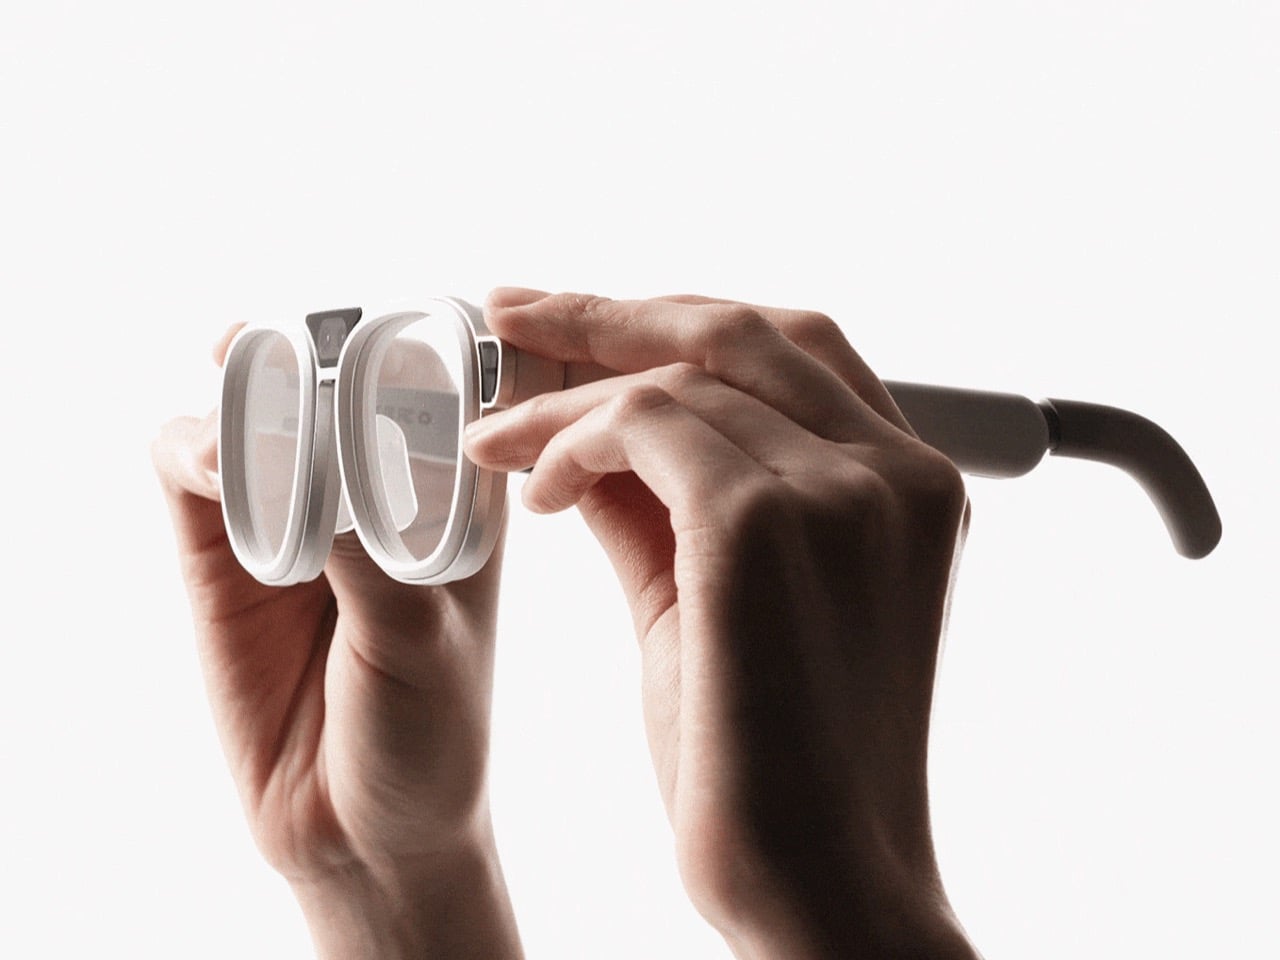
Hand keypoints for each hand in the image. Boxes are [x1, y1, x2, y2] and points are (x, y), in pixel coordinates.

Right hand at [152, 326, 521, 959]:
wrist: (359, 827)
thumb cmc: (428, 730)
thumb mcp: (423, 635)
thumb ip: (369, 550)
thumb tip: (303, 465)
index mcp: (455, 498)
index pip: (456, 389)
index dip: (450, 339)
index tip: (451, 308)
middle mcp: (373, 490)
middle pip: (344, 376)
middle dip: (329, 344)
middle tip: (315, 336)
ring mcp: (294, 512)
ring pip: (257, 407)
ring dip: (253, 389)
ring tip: (256, 407)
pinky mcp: (221, 549)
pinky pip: (190, 465)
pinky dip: (196, 448)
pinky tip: (216, 466)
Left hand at [466, 289, 979, 958]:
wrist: (819, 888)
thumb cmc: (775, 761)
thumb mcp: (722, 600)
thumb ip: (667, 501)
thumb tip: (584, 428)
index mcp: (911, 486)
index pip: (794, 351)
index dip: (679, 320)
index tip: (581, 322)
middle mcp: (896, 471)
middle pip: (742, 327)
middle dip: (612, 310)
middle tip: (513, 312)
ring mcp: (843, 491)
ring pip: (675, 378)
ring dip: (565, 403)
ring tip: (498, 450)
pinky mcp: (765, 524)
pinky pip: (642, 429)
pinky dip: (570, 445)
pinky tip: (534, 494)